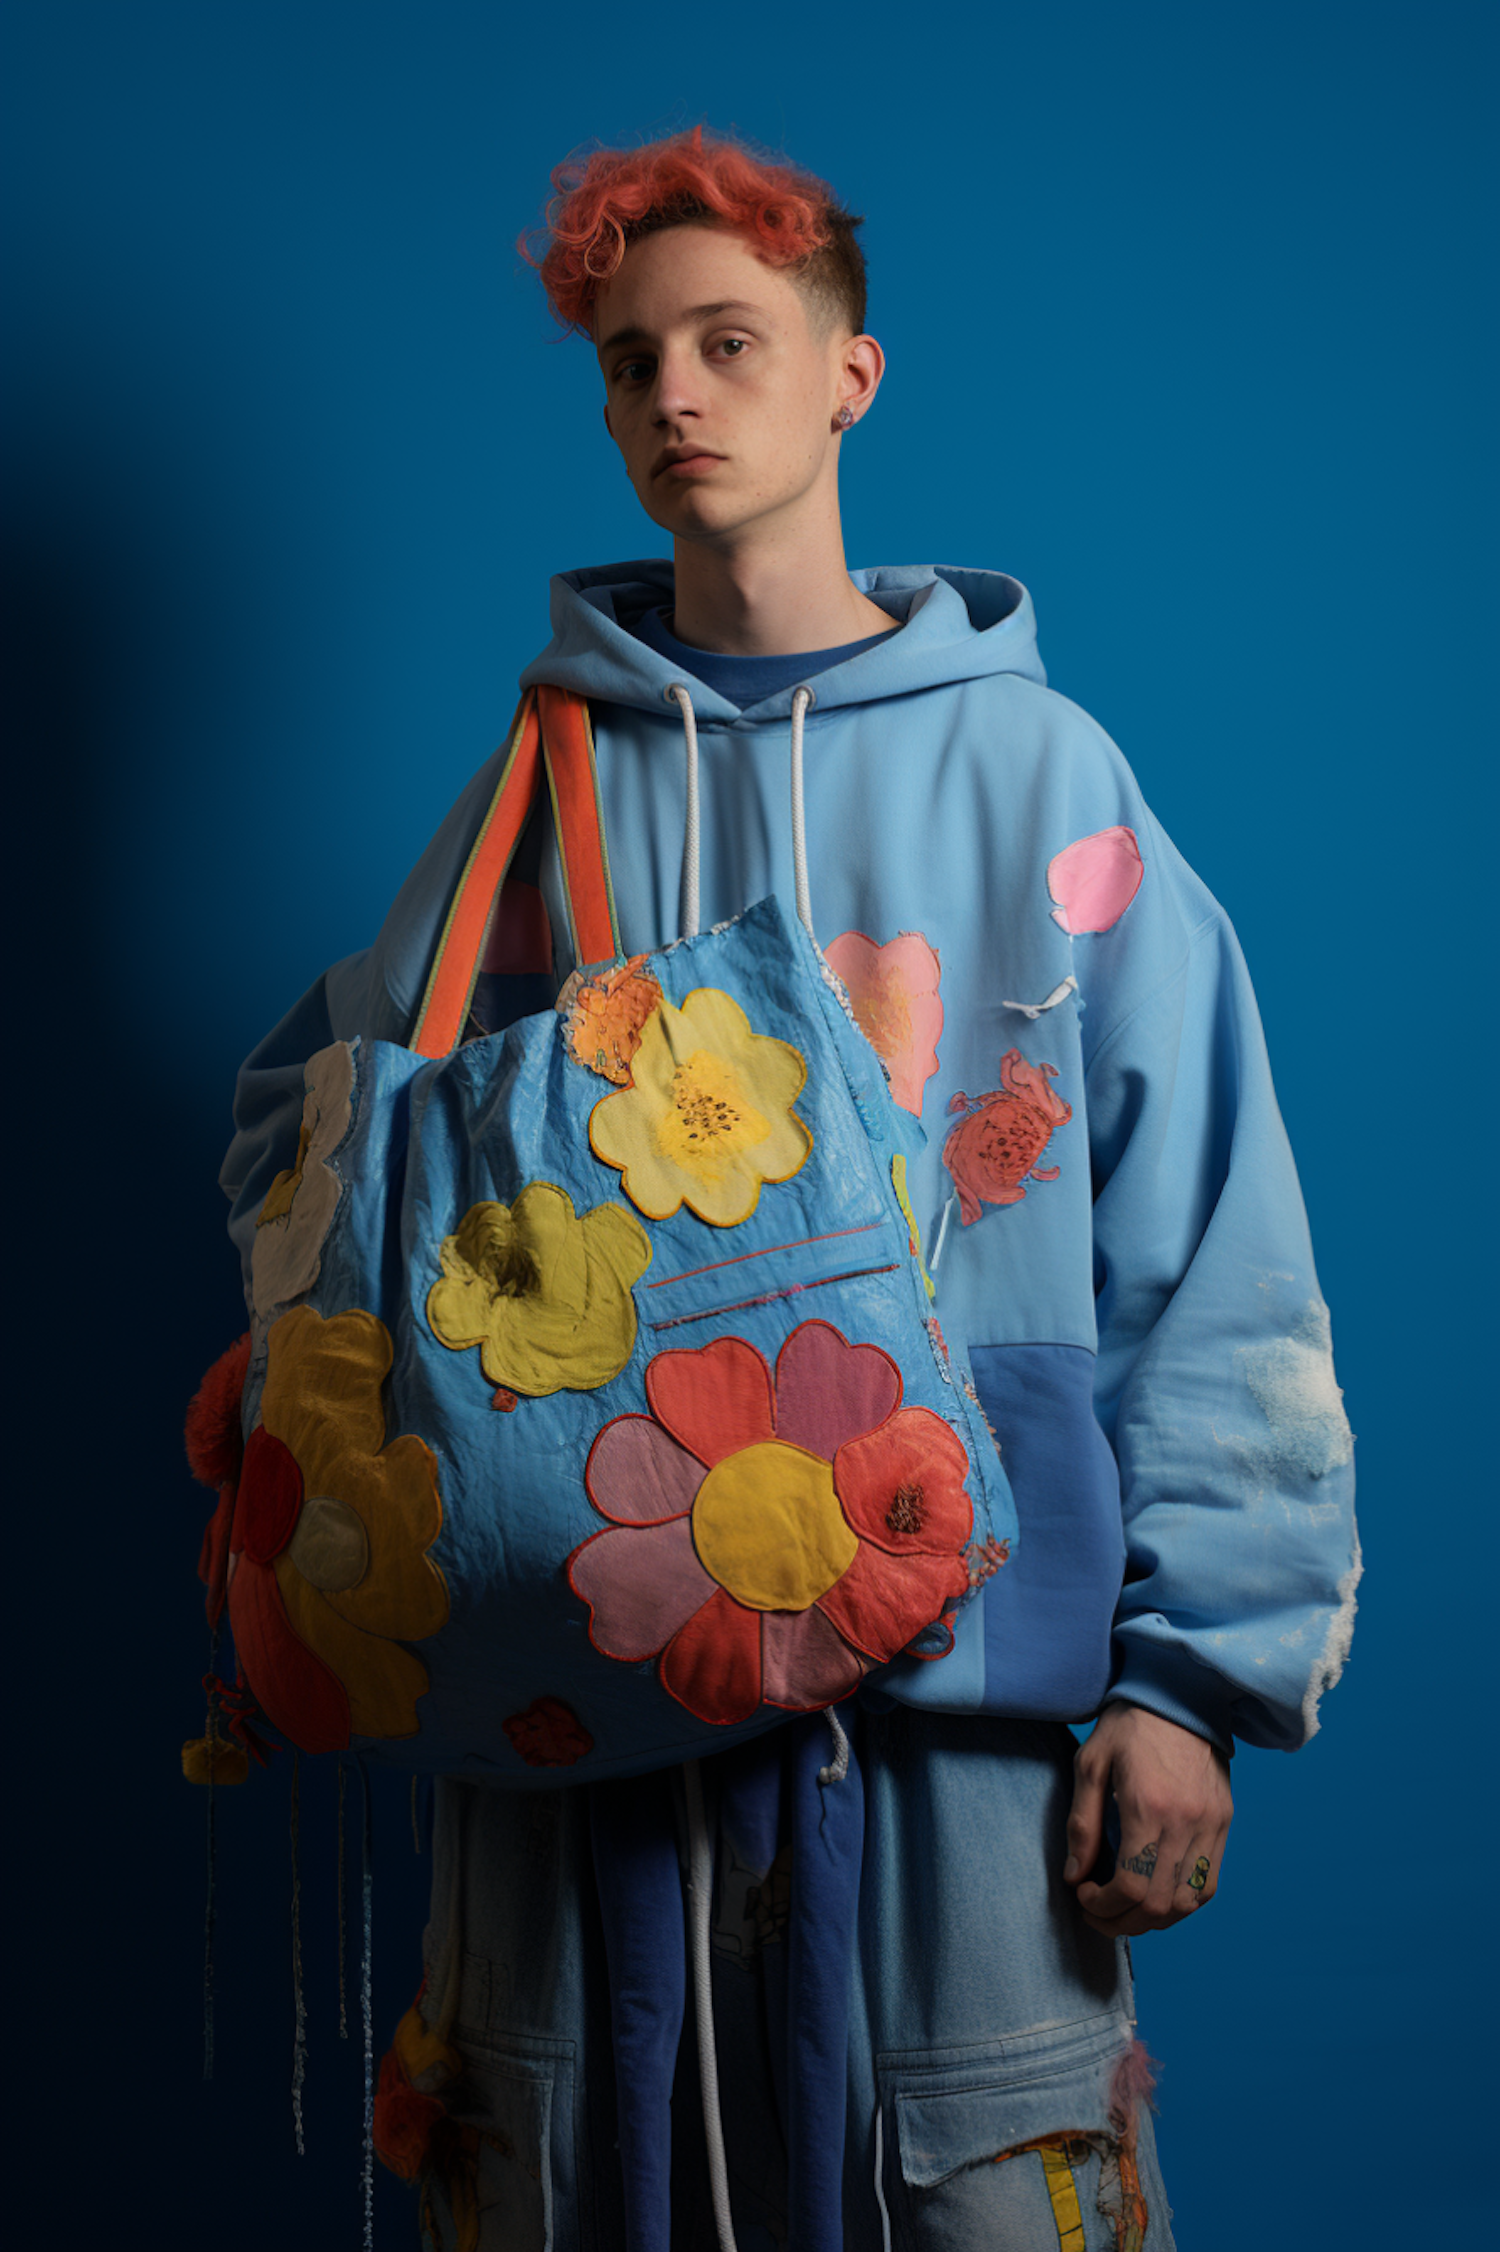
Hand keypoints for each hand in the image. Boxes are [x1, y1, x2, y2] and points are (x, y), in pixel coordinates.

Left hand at [1064, 1701, 1232, 1935]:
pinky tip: (1158, 1895)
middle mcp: (1186, 1823)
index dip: (1103, 1905)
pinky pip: (1209, 1884)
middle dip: (1122, 1921)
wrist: (1180, 1693)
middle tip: (1098, 1913)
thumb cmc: (1129, 1724)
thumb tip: (1075, 1875)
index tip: (1083, 1895)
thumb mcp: (1090, 1763)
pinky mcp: (1224, 1822)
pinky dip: (1183, 1903)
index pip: (1130, 1886)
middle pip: (1159, 1905)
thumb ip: (1082, 1823)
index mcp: (1148, 1807)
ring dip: (1154, 1919)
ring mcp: (1211, 1825)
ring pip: (1188, 1903)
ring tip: (1126, 1910)